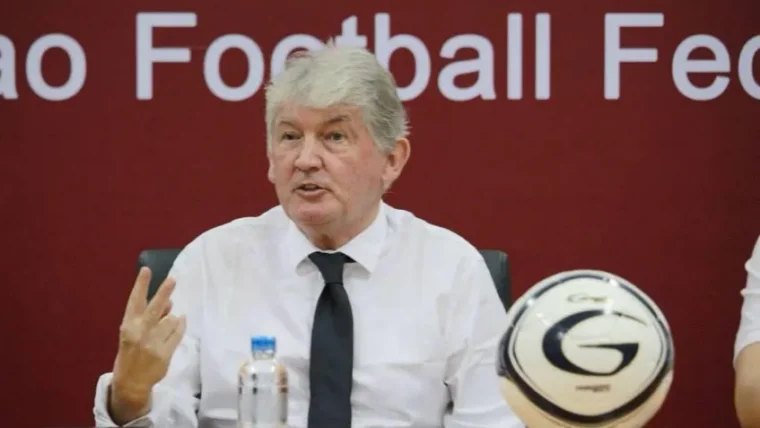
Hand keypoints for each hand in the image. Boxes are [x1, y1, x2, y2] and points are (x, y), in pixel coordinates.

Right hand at [108, 267, 186, 423]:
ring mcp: (152, 343)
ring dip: (172, 318)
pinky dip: (181, 326)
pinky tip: (180, 323)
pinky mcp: (164, 353)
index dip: (140, 285)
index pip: (134, 301)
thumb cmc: (131, 351)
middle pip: (154, 308)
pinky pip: (178, 333)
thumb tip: (169, 302)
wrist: (130, 381)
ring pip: (171, 320)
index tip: (146, 270)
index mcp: (128, 325)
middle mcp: (139, 332)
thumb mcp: (133, 333)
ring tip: (167, 322)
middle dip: (163, 293)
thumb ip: (149, 317)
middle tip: (172, 279)